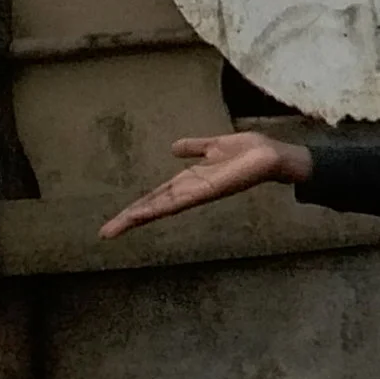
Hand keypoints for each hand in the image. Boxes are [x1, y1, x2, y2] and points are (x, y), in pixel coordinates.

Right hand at [100, 133, 311, 237]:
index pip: (158, 196)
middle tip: (105, 232)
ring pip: (163, 206)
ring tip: (116, 227)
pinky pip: (181, 200)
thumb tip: (173, 147)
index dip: (138, 206)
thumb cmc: (250, 152)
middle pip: (155, 205)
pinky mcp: (209, 191)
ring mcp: (200, 193)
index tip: (119, 218)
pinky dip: (161, 206)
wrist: (274, 155)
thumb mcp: (215, 146)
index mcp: (191, 180)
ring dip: (140, 216)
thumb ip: (195, 147)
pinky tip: (145, 213)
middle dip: (130, 218)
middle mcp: (192, 190)